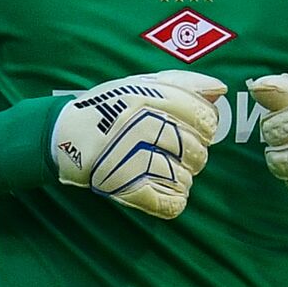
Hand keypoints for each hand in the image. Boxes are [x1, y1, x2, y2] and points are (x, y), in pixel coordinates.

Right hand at [52, 71, 226, 219]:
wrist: (67, 134)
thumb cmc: (112, 107)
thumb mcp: (143, 83)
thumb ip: (184, 82)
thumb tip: (220, 90)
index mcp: (152, 98)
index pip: (206, 118)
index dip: (205, 126)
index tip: (191, 128)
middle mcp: (145, 126)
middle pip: (199, 152)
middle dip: (193, 155)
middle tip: (173, 151)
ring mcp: (134, 159)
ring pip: (185, 179)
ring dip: (180, 178)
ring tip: (161, 169)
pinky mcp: (125, 187)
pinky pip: (170, 204)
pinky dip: (173, 201)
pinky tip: (164, 191)